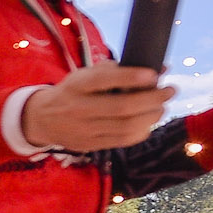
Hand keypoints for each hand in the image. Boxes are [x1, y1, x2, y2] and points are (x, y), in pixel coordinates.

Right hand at [20, 62, 176, 150]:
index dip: (131, 77)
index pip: (104, 80)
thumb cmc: (72, 92)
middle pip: (123, 108)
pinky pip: (123, 140)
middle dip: (153, 99)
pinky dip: (142, 130)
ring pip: (127, 127)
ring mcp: (84, 129)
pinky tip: (148, 122)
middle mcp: (78, 108)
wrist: (42, 119)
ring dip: (152, 116)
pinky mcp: (90, 144)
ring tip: (162, 107)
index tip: (154, 74)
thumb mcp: (85, 75)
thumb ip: (116, 71)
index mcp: (76, 85)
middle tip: (170, 91)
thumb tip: (160, 67)